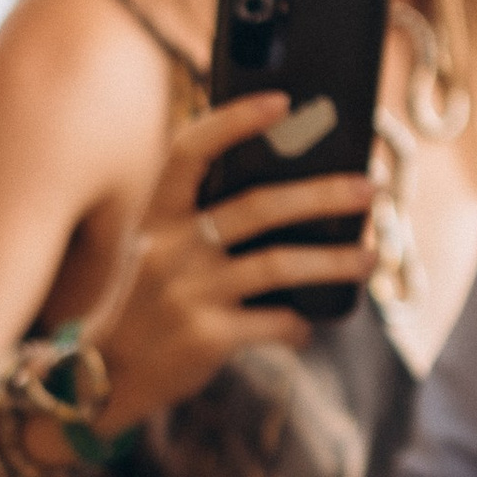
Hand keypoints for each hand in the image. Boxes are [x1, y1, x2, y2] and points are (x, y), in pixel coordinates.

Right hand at [88, 95, 375, 436]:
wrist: (107, 374)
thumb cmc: (148, 305)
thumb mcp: (156, 252)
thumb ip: (200, 224)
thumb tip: (292, 202)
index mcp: (158, 217)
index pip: (191, 151)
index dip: (234, 120)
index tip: (282, 102)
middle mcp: (172, 248)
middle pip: (259, 205)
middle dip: (322, 194)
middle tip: (369, 189)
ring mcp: (188, 293)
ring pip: (279, 265)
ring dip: (332, 261)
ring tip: (369, 258)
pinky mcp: (206, 337)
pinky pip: (275, 323)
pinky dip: (299, 326)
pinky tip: (306, 328)